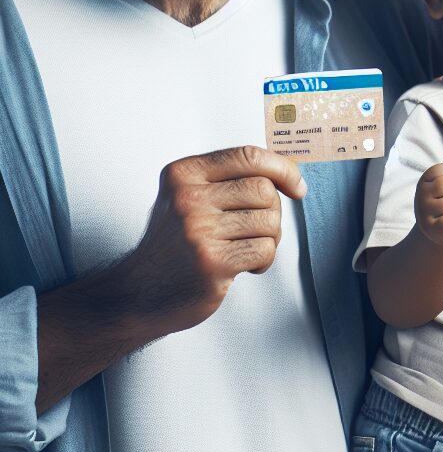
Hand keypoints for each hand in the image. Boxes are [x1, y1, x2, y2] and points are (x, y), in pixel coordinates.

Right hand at [119, 145, 307, 338]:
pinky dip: (264, 260)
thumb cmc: (175, 243)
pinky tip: (245, 266)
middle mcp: (188, 198)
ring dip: (269, 238)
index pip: (249, 156)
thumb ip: (229, 178)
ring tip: (246, 248)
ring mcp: (198, 231)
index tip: (297, 187)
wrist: (137, 295)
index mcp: (184, 173)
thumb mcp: (188, 197)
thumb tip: (289, 171)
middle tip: (255, 229)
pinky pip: (265, 249)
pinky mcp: (211, 263)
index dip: (283, 168)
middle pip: (264, 190)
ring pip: (269, 221)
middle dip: (272, 211)